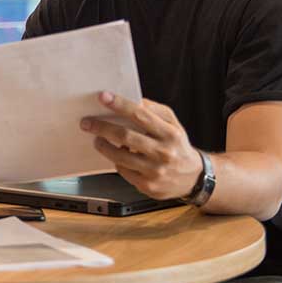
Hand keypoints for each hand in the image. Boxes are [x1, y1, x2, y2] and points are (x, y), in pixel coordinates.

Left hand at [81, 91, 202, 199]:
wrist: (195, 178)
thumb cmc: (177, 146)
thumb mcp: (173, 124)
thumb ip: (154, 110)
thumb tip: (132, 100)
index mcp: (170, 134)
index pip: (141, 115)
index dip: (120, 104)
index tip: (103, 96)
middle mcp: (164, 153)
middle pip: (125, 137)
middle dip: (101, 127)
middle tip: (87, 122)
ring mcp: (155, 171)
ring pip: (119, 156)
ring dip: (103, 145)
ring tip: (97, 139)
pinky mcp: (148, 186)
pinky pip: (123, 170)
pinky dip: (116, 161)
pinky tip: (117, 155)